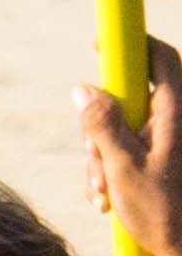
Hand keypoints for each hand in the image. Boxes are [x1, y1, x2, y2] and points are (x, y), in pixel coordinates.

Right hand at [84, 39, 181, 255]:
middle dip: (100, 123)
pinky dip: (112, 168)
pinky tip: (107, 197)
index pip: (160, 59)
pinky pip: (130, 150)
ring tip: (101, 190)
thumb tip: (83, 89)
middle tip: (90, 151)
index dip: (133, 43)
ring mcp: (171, 141)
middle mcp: (177, 122)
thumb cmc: (164, 212)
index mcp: (176, 114)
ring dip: (102, 155)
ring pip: (125, 128)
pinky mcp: (165, 160)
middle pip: (131, 98)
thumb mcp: (122, 168)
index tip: (102, 43)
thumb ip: (102, 125)